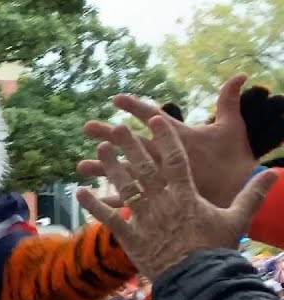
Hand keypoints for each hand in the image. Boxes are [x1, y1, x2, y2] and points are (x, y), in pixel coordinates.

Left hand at [75, 115, 277, 278]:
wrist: (198, 280)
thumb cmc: (216, 249)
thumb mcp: (237, 218)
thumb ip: (253, 194)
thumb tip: (274, 174)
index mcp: (187, 195)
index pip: (175, 159)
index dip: (164, 137)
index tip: (154, 119)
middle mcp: (163, 202)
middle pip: (144, 168)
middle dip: (131, 145)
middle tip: (116, 127)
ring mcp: (145, 219)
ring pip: (125, 187)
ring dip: (110, 167)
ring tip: (99, 150)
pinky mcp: (130, 237)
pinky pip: (109, 217)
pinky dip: (93, 204)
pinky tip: (79, 190)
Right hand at [78, 74, 258, 207]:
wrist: (238, 190)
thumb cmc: (235, 161)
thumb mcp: (231, 129)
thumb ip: (228, 104)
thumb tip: (240, 75)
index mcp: (177, 138)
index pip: (153, 119)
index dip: (137, 109)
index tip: (116, 99)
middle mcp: (162, 157)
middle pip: (132, 144)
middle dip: (109, 136)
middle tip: (87, 127)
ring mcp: (159, 178)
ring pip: (124, 173)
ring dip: (103, 170)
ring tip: (81, 166)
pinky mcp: (159, 200)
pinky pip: (129, 203)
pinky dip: (110, 202)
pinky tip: (92, 199)